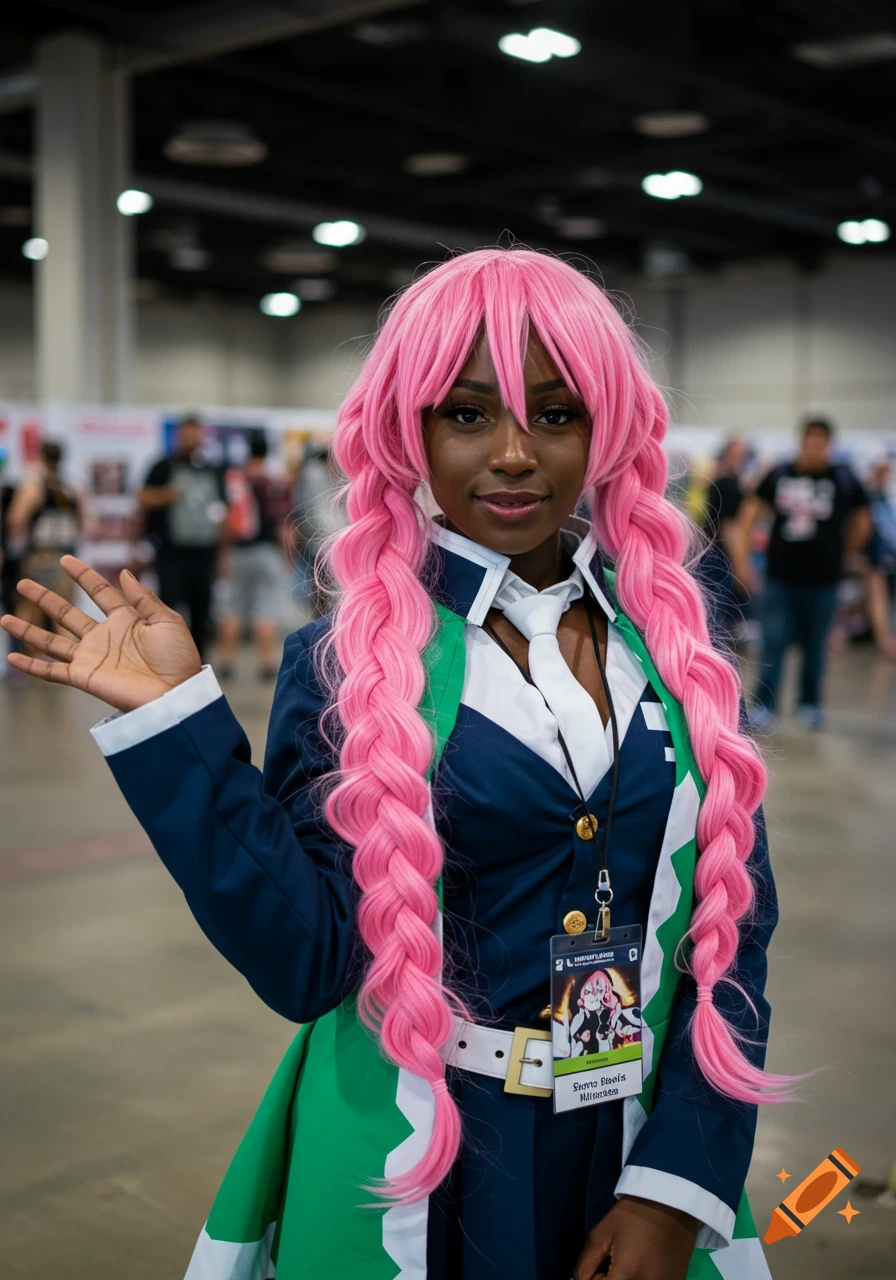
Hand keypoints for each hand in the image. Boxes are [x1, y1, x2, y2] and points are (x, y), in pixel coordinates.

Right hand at [1, 555, 200, 711]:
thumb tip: (124, 572)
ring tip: (5, 618)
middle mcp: (104, 637)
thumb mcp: (167, 620)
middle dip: (45, 598)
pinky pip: (53, 671)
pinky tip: (13, 656)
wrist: (176, 693)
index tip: (66, 560)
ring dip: (29, 630)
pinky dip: (32, 666)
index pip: (99, 593)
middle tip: (24, 582)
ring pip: (52, 640)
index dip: (83, 576)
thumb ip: (143, 598)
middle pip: (67, 613)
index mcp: (126, 620)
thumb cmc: (178, 659)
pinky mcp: (85, 676)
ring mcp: (92, 657)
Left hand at [572, 1195, 698, 1279]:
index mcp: (625, 1278)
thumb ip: (583, 1267)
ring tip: (627, 1263)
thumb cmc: (632, 1216)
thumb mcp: (600, 1236)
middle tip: (612, 1263)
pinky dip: (639, 1279)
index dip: (593, 1279)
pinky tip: (642, 1265)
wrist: (670, 1203)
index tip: (598, 1265)